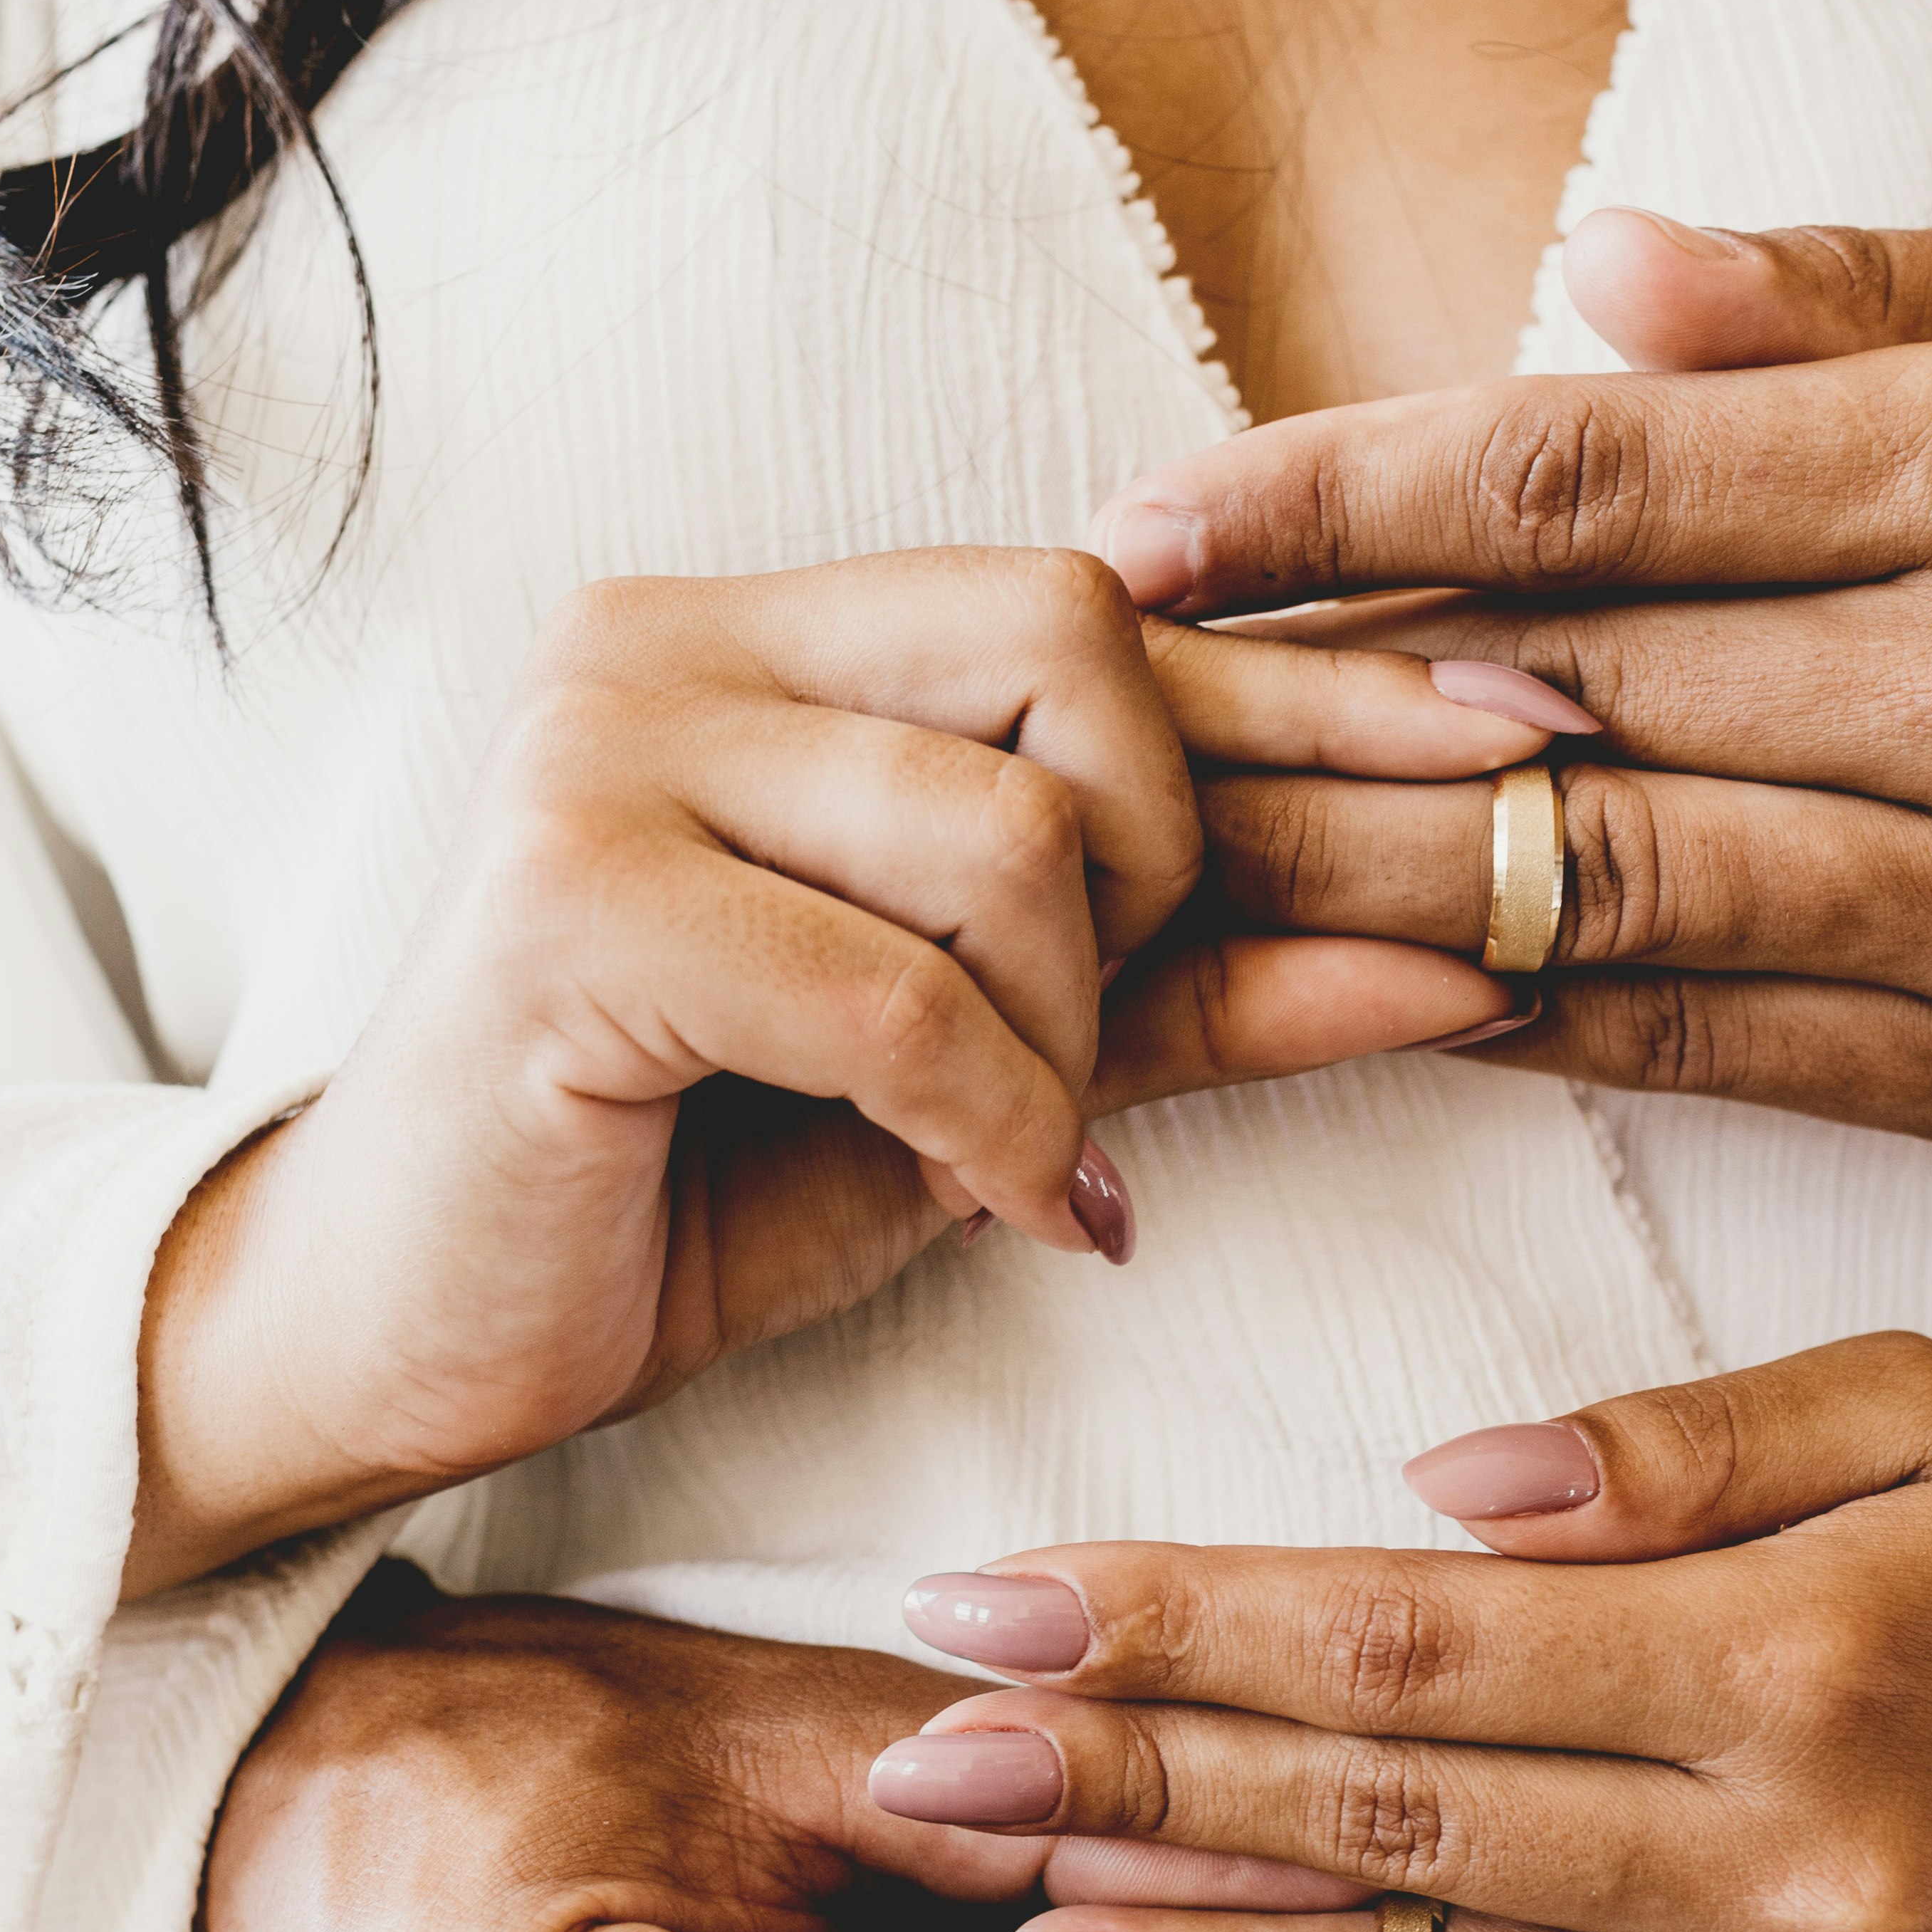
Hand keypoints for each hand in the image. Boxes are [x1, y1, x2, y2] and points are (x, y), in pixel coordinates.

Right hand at [131, 546, 1539, 1594]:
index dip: (1334, 675)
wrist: (395, 1329)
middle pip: (1078, 642)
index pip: (1110, 602)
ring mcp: (600, 751)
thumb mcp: (987, 1074)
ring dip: (1070, 1031)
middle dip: (1170, 863)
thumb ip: (1194, 991)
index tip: (1536, 733)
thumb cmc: (685, 1184)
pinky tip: (999, 1207)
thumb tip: (1464, 947)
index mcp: (771, 642)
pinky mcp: (563, 904)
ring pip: (1004, 829)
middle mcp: (674, 642)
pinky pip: (898, 994)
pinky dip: (992, 1126)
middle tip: (1109, 1038)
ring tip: (1017, 1148)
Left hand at [876, 1339, 1931, 1931]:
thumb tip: (1433, 1495)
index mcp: (1805, 1661)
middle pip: (1383, 1821)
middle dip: (1121, 1790)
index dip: (1178, 1626)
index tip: (991, 1608)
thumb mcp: (1907, 1413)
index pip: (1413, 1644)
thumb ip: (1668, 1447)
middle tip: (918, 1772)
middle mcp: (1795, 1872)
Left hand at [1097, 211, 1931, 1143]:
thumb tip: (1588, 266)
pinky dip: (1512, 1016)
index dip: (1335, 495)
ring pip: (1604, 896)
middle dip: (1292, 704)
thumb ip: (1842, 288)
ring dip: (1351, 886)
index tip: (1146, 520)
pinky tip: (1350, 989)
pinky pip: (1700, 1049)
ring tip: (1160, 866)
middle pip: (1559, 700)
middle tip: (1088, 707)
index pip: (1588, 475)